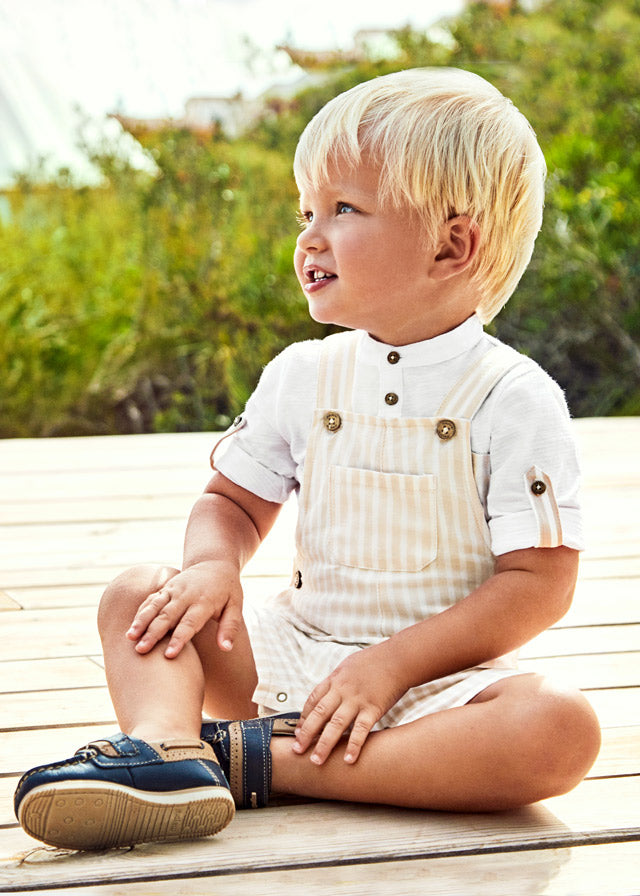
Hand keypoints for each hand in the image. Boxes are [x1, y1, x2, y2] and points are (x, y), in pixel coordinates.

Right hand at [126, 560, 242, 657]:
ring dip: (141, 621)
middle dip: (153, 633)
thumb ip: (230, 627)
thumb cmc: (227, 590)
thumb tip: (226, 649)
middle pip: (167, 616)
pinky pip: (151, 600)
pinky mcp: (165, 588)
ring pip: (154, 606)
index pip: (189, 623)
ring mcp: (173, 590)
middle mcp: (186, 595)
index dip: (179, 639)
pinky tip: (131, 626)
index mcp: (204, 601)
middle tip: (141, 650)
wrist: (214, 563)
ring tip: (129, 637)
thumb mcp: (236, 606)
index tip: (169, 655)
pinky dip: (140, 612)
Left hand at [292, 642, 406, 764]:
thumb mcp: (349, 665)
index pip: (313, 701)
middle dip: (306, 734)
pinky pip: (360, 730)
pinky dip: (354, 745)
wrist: (398, 658)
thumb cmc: (375, 660)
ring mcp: (357, 700)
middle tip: (297, 751)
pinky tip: (348, 760)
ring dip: (324, 744)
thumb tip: (328, 693)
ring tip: (316, 761)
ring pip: (335, 725)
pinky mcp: (373, 708)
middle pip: (319, 714)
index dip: (304, 718)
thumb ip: (337, 681)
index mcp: (334, 679)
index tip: (298, 733)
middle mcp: (342, 690)